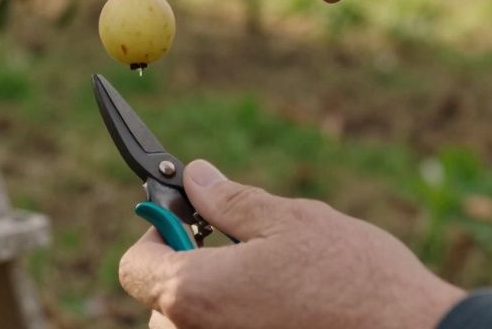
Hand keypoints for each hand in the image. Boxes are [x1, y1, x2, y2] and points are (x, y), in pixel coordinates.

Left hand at [118, 160, 465, 328]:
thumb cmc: (356, 282)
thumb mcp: (291, 222)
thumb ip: (231, 201)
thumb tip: (196, 177)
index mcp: (194, 293)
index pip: (135, 265)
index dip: (157, 237)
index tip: (191, 225)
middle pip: (166, 300)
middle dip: (199, 273)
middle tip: (251, 256)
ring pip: (197, 325)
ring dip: (225, 304)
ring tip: (284, 291)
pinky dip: (246, 324)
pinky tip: (291, 316)